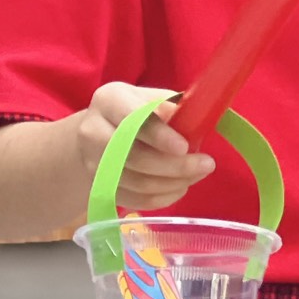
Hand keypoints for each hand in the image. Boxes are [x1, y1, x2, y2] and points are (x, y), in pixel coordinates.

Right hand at [78, 82, 213, 212]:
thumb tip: (196, 120)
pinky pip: (134, 200)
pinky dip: (162, 197)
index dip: (159, 135)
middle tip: (206, 165)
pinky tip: (179, 187)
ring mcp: (92, 163)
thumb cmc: (135, 111)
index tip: (185, 147)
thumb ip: (171, 106)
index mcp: (109, 100)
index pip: (132, 119)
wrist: (99, 133)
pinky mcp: (98, 187)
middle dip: (176, 165)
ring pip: (137, 182)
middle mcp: (92, 130)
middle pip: (134, 156)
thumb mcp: (151, 98)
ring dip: (173, 183)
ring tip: (196, 175)